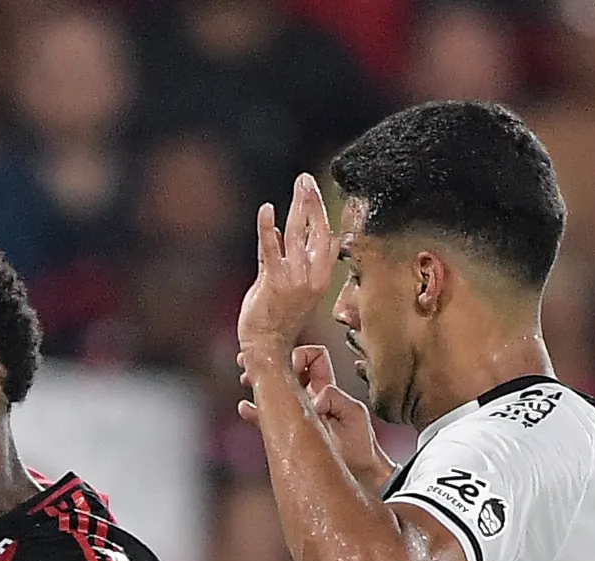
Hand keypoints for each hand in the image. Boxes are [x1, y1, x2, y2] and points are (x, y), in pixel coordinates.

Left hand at [236, 172, 336, 359]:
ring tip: (298, 186)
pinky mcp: (274, 282)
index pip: (327, 240)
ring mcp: (294, 280)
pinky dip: (267, 228)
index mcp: (320, 279)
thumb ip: (289, 258)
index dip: (323, 215)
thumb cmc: (277, 318)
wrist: (267, 346)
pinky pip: (271, 249)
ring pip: (297, 236)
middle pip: (316, 232)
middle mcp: (311, 278)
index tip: (316, 193)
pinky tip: (267, 209)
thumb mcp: (291, 285)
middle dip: (312, 203)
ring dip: (297, 208)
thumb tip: (283, 231)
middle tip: (305, 181)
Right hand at [242, 344, 391, 493]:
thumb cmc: (360, 444)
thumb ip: (335, 398)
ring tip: (246, 377)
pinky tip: (246, 408)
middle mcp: (309, 397)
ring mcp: (297, 414)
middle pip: (287, 370)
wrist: (358, 474)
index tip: (292, 365)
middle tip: (255, 360)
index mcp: (326, 387)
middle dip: (272, 362)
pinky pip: (268, 419)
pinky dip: (255, 411)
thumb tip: (314, 400)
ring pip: (275, 391)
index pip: (312, 356)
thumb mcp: (354, 413)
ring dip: (259, 381)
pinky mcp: (289, 433)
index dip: (301, 355)